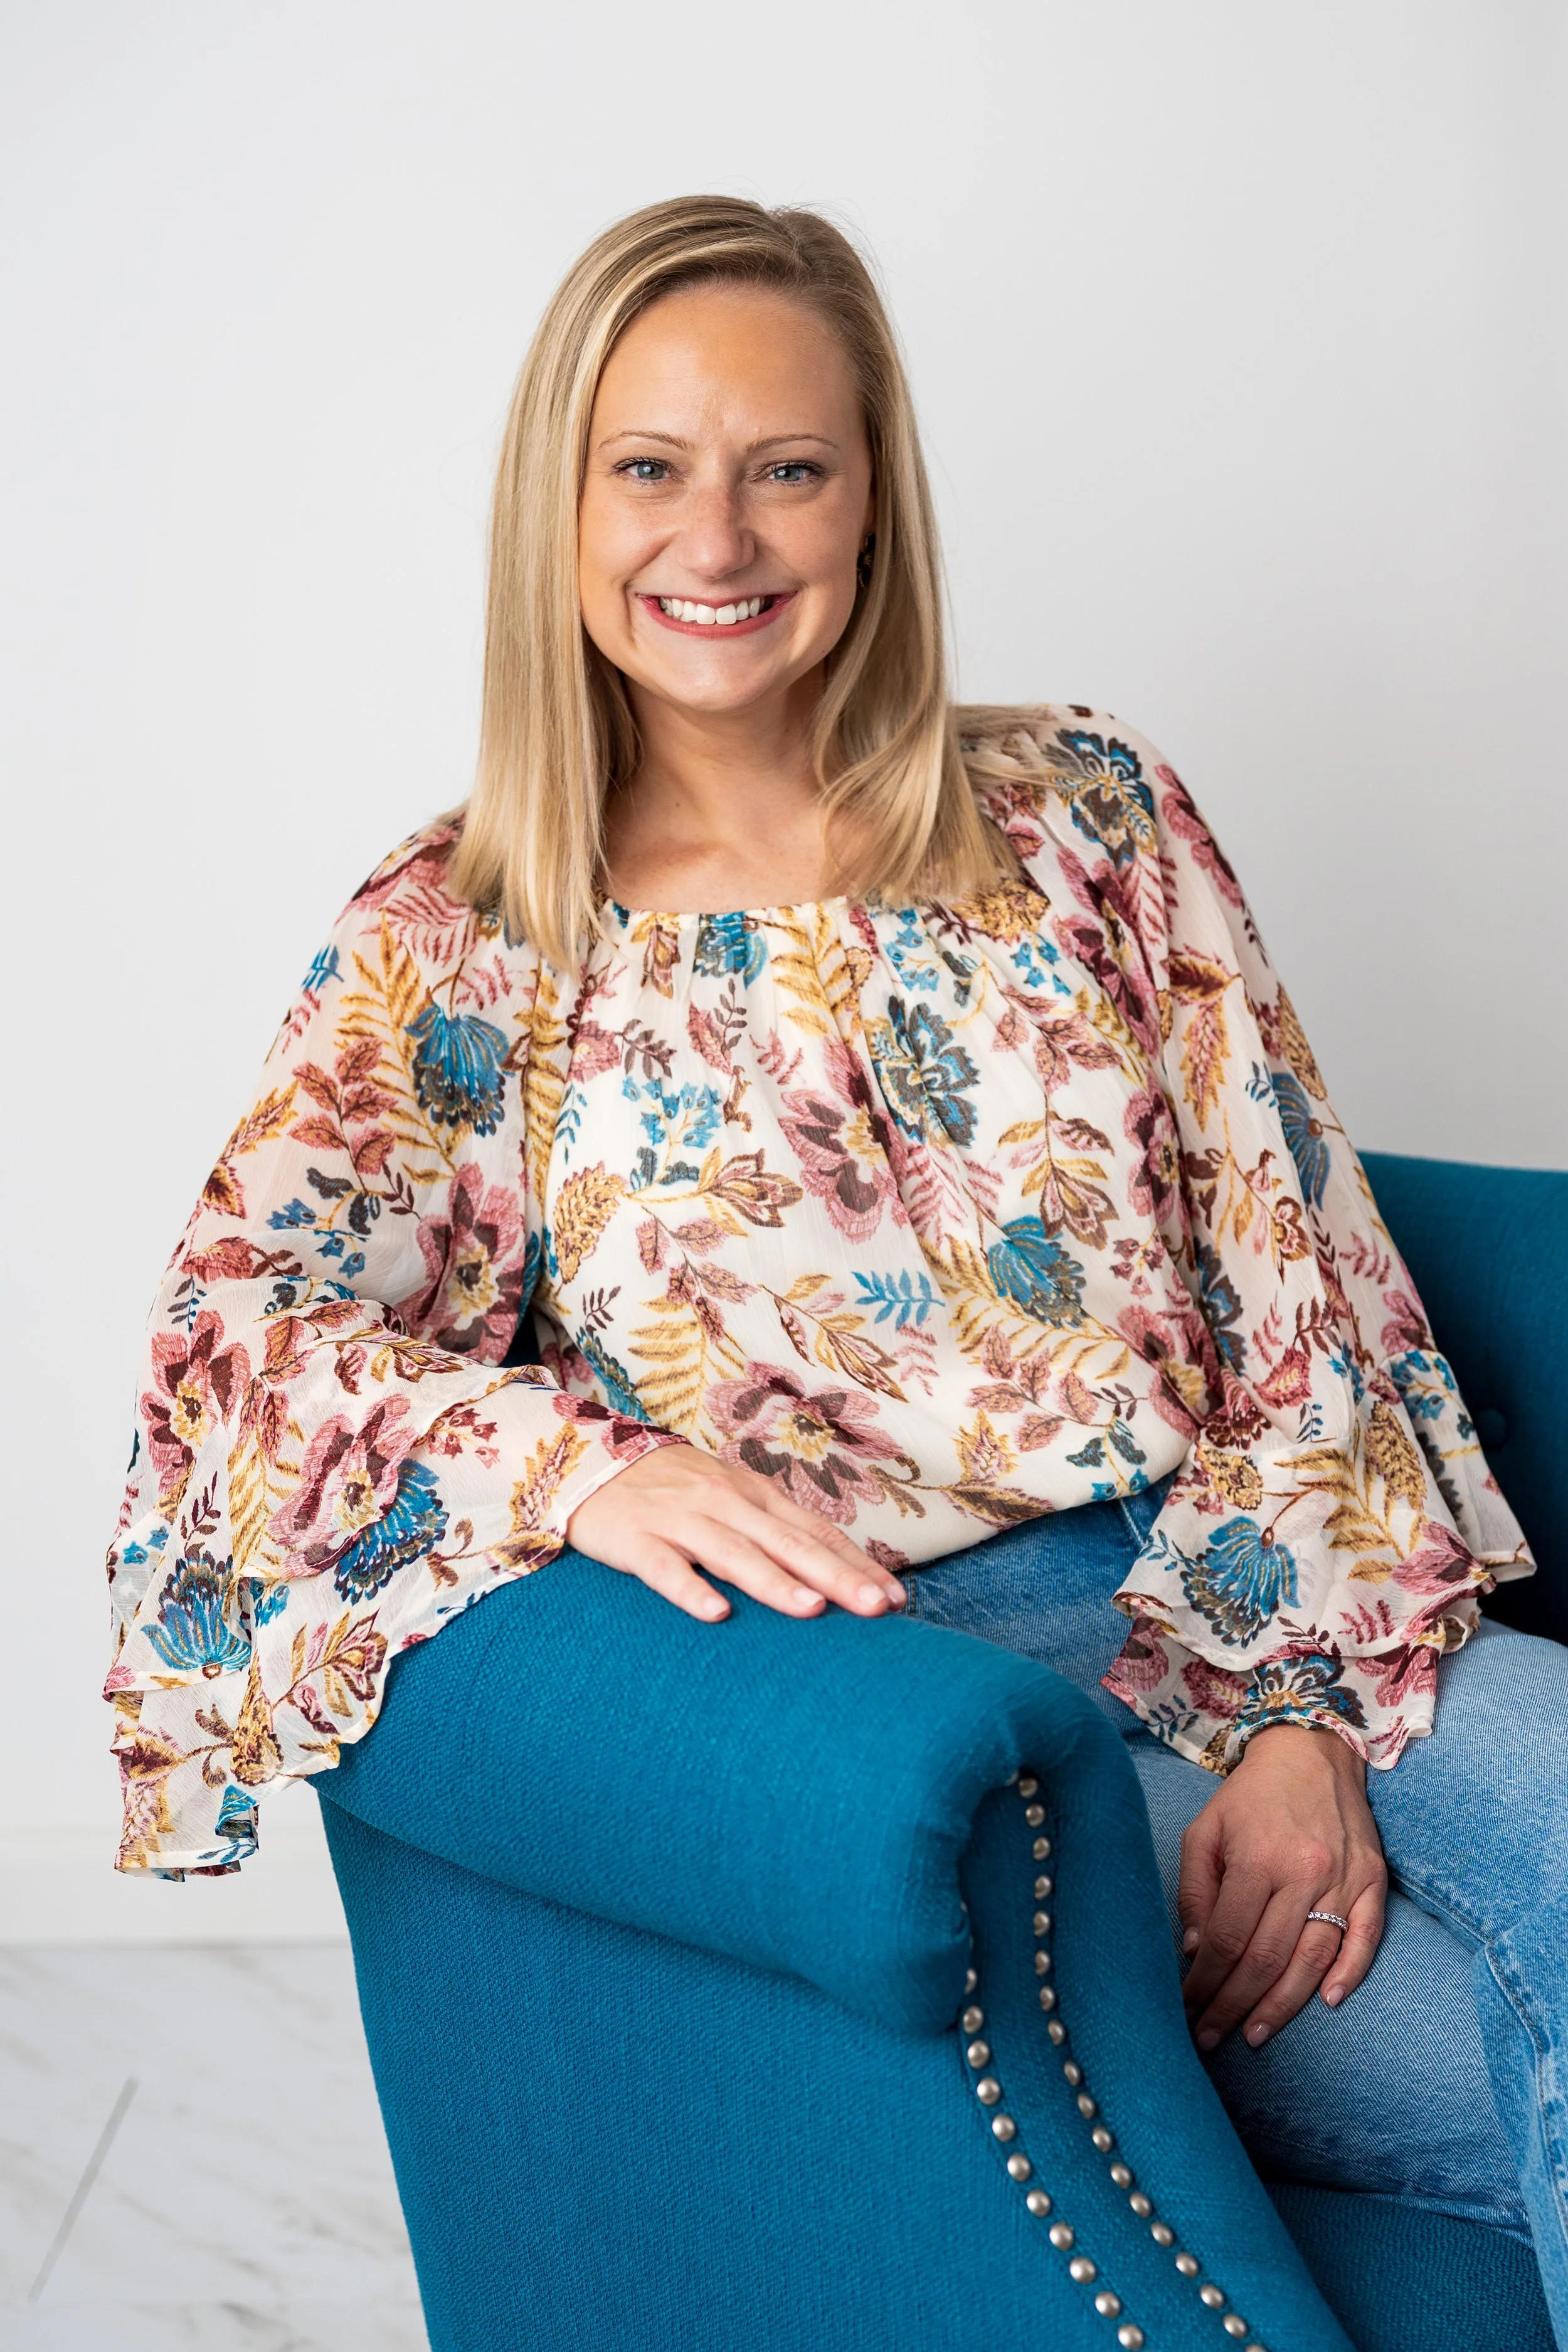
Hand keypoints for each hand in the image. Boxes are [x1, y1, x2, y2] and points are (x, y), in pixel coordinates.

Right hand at [564, 1447, 905, 1624]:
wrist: (590, 1462)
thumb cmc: (672, 1490)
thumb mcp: (729, 1499)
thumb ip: (774, 1531)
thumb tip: (831, 1573)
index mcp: (753, 1496)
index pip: (814, 1532)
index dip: (855, 1564)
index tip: (894, 1599)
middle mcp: (724, 1504)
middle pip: (787, 1543)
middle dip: (835, 1576)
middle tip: (876, 1608)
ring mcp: (679, 1520)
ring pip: (734, 1554)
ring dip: (774, 1582)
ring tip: (812, 1610)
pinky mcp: (635, 1539)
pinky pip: (665, 1568)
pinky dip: (690, 1589)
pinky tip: (716, 1614)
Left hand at [1177, 1722, 1386, 2051]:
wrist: (1312, 1751)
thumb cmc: (1251, 1796)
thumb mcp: (1206, 1830)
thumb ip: (1195, 1890)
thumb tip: (1192, 1950)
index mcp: (1257, 1858)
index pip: (1226, 1939)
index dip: (1204, 1983)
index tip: (1187, 2012)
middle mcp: (1304, 1872)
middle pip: (1267, 1958)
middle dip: (1234, 2005)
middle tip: (1212, 2039)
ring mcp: (1344, 1878)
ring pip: (1313, 1958)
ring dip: (1283, 2005)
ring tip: (1255, 2034)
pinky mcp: (1374, 1879)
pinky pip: (1366, 1937)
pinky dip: (1350, 1974)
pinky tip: (1327, 2003)